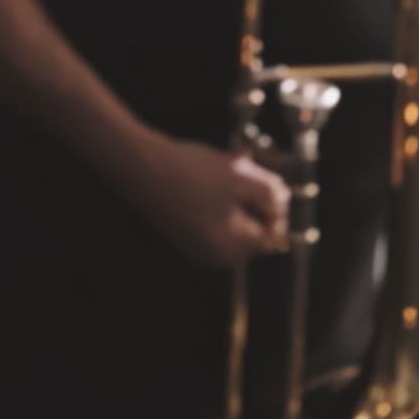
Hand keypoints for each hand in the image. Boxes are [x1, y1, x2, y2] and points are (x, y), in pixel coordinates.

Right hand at [120, 134, 291, 268]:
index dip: (272, 202)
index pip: (273, 232)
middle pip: (251, 224)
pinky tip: (205, 170)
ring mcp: (194, 243)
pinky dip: (214, 193)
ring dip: (233, 190)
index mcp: (232, 250)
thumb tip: (282, 204)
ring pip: (231, 215)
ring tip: (223, 164)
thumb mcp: (242, 179)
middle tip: (241, 166)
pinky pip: (210, 213)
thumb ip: (272, 194)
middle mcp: (213, 254)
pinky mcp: (179, 229)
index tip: (259, 178)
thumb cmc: (190, 174)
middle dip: (251, 195)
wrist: (136, 165)